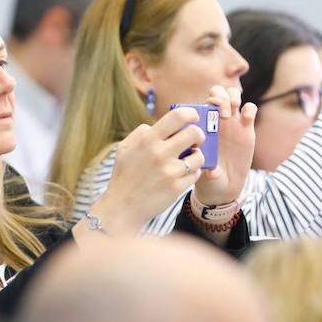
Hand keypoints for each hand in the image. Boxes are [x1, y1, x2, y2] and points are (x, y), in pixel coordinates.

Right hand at [87, 105, 205, 235]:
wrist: (122, 207)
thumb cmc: (124, 176)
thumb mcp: (124, 148)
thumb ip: (141, 133)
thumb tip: (157, 125)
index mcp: (148, 140)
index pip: (178, 116)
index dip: (191, 114)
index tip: (193, 118)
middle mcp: (160, 153)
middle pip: (195, 133)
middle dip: (198, 135)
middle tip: (195, 140)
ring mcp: (170, 172)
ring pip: (199, 156)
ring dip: (197, 156)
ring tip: (188, 160)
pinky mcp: (177, 188)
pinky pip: (196, 174)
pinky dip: (192, 173)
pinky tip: (182, 175)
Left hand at [190, 86, 256, 207]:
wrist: (224, 186)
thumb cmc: (208, 178)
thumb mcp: (205, 175)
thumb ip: (207, 171)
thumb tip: (212, 171)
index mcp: (202, 127)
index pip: (201, 102)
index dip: (205, 103)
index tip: (209, 115)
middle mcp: (216, 120)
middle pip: (218, 92)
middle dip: (220, 96)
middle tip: (223, 112)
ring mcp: (232, 123)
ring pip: (233, 95)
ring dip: (233, 96)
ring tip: (233, 110)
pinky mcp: (247, 129)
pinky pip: (250, 109)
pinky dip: (249, 108)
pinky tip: (247, 119)